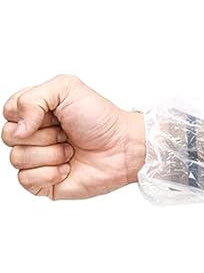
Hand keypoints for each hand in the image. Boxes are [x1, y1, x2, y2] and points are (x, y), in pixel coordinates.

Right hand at [2, 75, 144, 199]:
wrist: (124, 147)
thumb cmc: (101, 119)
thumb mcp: (66, 88)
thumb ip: (31, 98)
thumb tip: (18, 128)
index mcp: (36, 112)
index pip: (9, 112)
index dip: (29, 114)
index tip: (55, 114)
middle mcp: (34, 136)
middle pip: (9, 136)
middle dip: (43, 135)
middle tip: (67, 133)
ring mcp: (38, 160)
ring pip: (17, 158)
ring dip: (50, 154)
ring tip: (71, 150)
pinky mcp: (44, 183)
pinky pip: (25, 180)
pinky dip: (50, 173)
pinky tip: (68, 168)